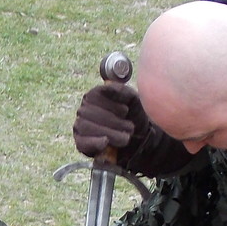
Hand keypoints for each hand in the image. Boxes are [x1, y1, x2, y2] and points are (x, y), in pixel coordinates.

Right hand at [73, 81, 195, 175]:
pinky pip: (81, 141)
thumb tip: (110, 82)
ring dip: (108, 131)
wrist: (145, 143)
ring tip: (126, 137)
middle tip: (130, 129)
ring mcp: (82, 126)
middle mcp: (87, 109)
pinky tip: (107, 142)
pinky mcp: (83, 143)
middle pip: (89, 111)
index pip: (94, 96)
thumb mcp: (137, 101)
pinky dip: (94, 142)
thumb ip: (123, 91)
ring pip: (86, 125)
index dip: (109, 104)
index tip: (127, 112)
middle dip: (111, 120)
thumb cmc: (142, 118)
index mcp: (97, 96)